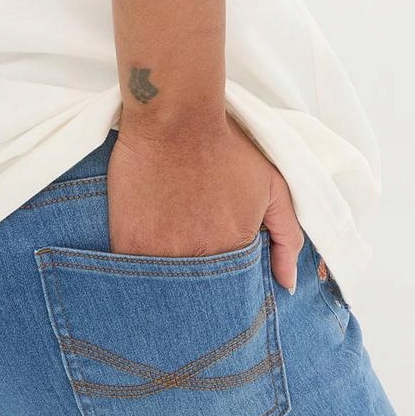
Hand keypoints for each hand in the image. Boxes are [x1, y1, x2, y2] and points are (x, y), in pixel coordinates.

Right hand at [106, 115, 302, 292]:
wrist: (176, 120)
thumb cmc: (227, 148)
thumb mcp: (273, 188)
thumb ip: (288, 239)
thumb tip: (286, 285)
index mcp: (233, 252)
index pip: (233, 291)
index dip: (227, 285)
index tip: (220, 272)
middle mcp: (197, 260)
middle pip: (198, 295)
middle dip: (199, 292)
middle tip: (194, 267)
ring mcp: (159, 254)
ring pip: (165, 288)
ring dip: (168, 284)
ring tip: (170, 261)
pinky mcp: (127, 242)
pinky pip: (132, 274)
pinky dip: (139, 272)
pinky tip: (145, 255)